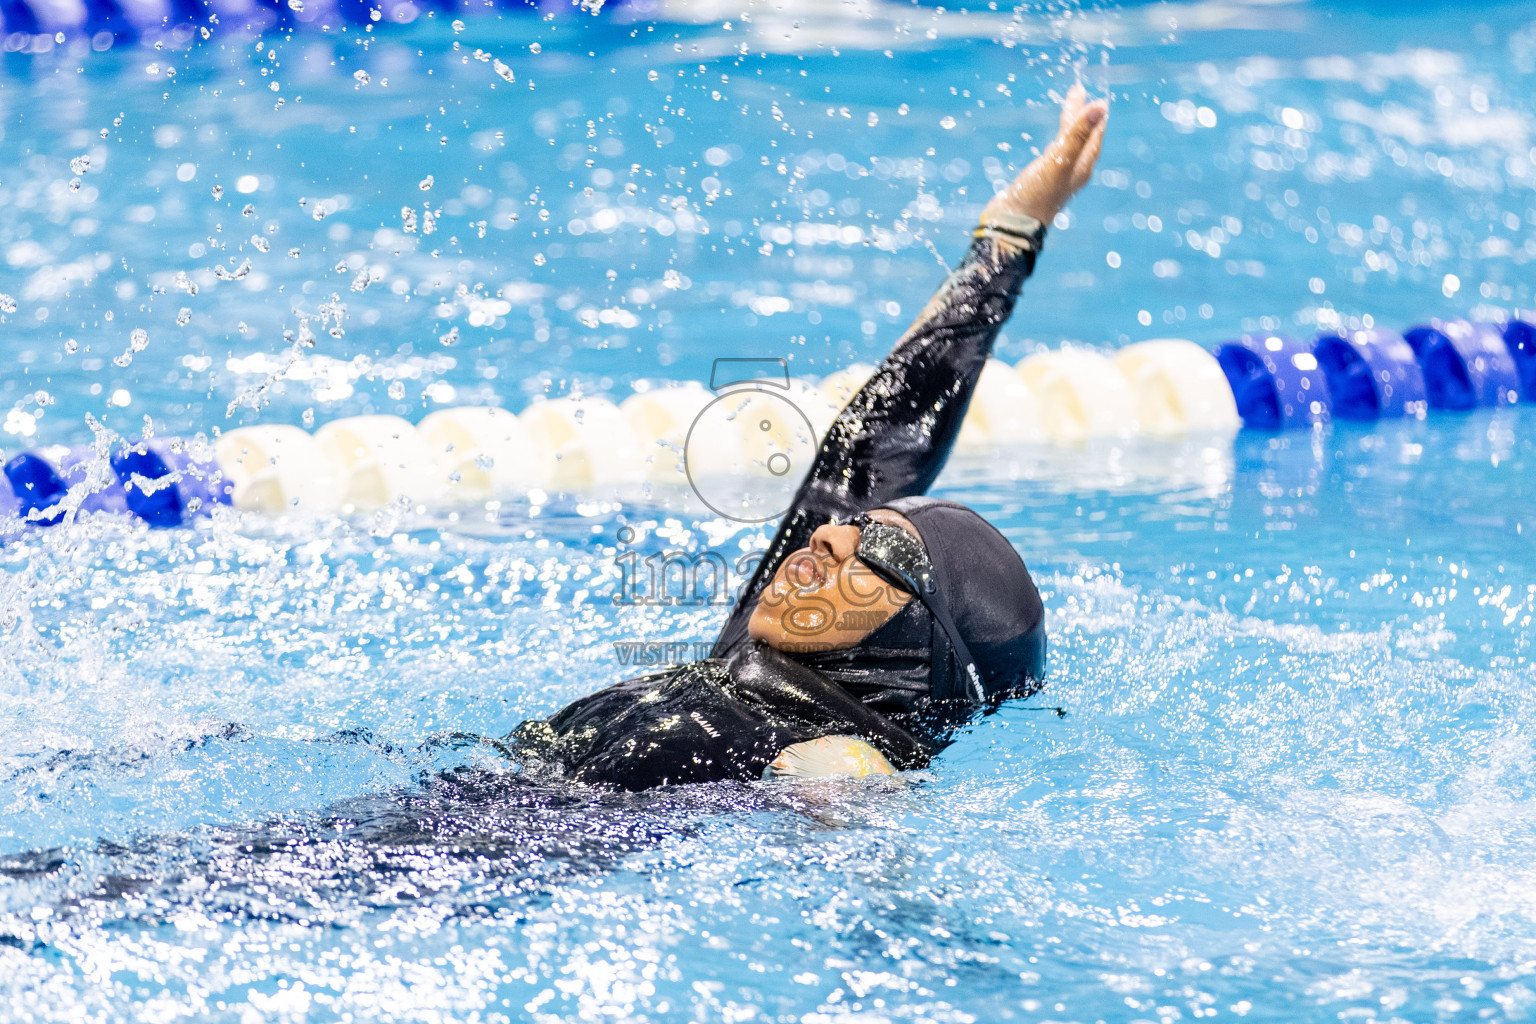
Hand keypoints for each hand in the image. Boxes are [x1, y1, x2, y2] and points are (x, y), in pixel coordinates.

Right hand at [982, 83, 1107, 228]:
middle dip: (1081, 116)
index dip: (1095, 115)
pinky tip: (1052, 146)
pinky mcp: (1041, 183)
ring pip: (1069, 147)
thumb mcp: (1059, 160)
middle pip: (1082, 138)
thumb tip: (1101, 105)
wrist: (1011, 225)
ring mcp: (1057, 179)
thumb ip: (1077, 132)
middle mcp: (1073, 173)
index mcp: (1082, 166)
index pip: (1094, 135)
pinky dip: (1056, 144)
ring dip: (1070, 128)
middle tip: (1077, 92)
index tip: (1096, 96)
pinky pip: (1054, 157)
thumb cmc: (1037, 194)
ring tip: (1068, 114)